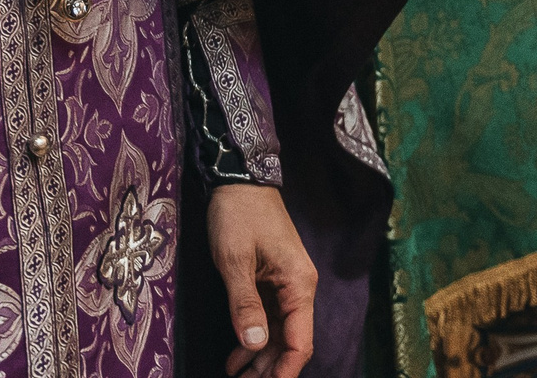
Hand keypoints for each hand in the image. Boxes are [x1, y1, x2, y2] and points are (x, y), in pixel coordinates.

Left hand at [208, 184, 315, 377]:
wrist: (239, 178)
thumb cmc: (238, 214)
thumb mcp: (235, 260)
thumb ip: (244, 304)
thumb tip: (256, 344)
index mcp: (298, 284)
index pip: (301, 341)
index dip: (286, 370)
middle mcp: (298, 288)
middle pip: (290, 341)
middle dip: (269, 369)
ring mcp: (285, 285)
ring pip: (278, 333)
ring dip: (259, 357)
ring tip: (236, 376)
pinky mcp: (270, 280)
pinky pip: (267, 317)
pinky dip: (253, 337)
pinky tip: (236, 355)